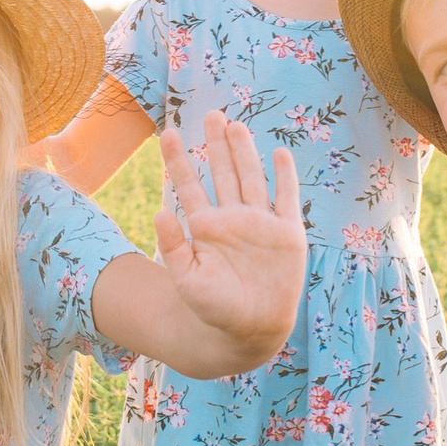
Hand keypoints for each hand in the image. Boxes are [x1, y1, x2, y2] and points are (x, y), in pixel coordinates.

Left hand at [153, 111, 304, 358]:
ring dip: (244, 152)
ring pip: (252, 177)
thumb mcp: (186, 279)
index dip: (177, 160)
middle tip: (210, 114)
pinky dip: (285, 176)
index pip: (189, 185)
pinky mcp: (287, 233)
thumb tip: (159, 212)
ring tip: (235, 125)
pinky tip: (280, 153)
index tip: (166, 133)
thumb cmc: (214, 309)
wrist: (250, 331)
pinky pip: (286, 199)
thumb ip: (173, 246)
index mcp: (206, 227)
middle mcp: (233, 218)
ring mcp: (260, 223)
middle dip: (216, 144)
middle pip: (223, 172)